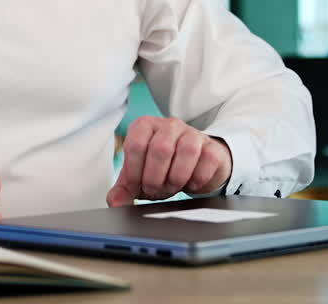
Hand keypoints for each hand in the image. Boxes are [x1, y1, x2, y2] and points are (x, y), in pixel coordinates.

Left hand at [107, 116, 231, 206]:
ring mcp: (192, 133)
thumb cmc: (163, 169)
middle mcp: (168, 125)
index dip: (134, 172)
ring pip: (186, 152)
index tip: (136, 186)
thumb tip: (115, 202)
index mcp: (144, 126)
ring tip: (172, 187)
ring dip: (177, 178)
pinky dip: (197, 179)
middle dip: (156, 178)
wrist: (195, 166)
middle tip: (155, 189)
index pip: (135, 144)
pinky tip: (190, 183)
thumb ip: (124, 188)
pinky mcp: (212, 146)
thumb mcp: (139, 176)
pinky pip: (207, 160)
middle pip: (160, 149)